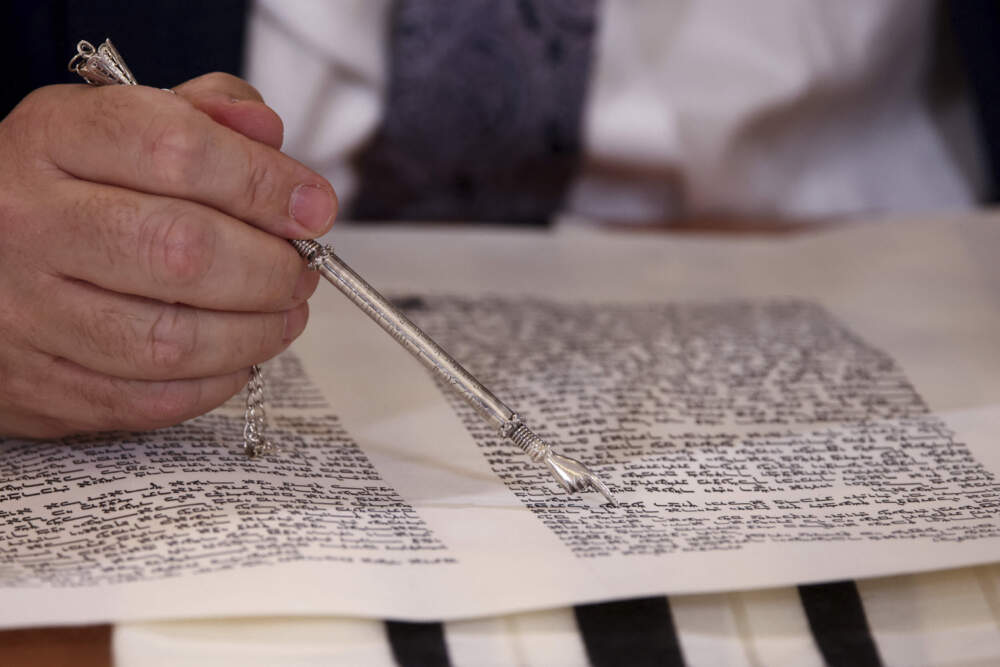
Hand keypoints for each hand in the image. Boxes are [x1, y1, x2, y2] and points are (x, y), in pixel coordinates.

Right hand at [0, 73, 336, 437]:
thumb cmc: (60, 190)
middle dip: (270, 267)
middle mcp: (26, 223)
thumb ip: (198, 118)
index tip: (314, 207)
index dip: (265, 181)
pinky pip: (147, 400)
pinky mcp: (35, 386)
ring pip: (169, 340)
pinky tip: (237, 358)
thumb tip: (268, 134)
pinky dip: (213, 384)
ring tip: (285, 315)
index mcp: (50, 140)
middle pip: (182, 250)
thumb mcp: (113, 128)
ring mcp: (23, 312)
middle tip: (301, 271)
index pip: (177, 149)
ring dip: (255, 333)